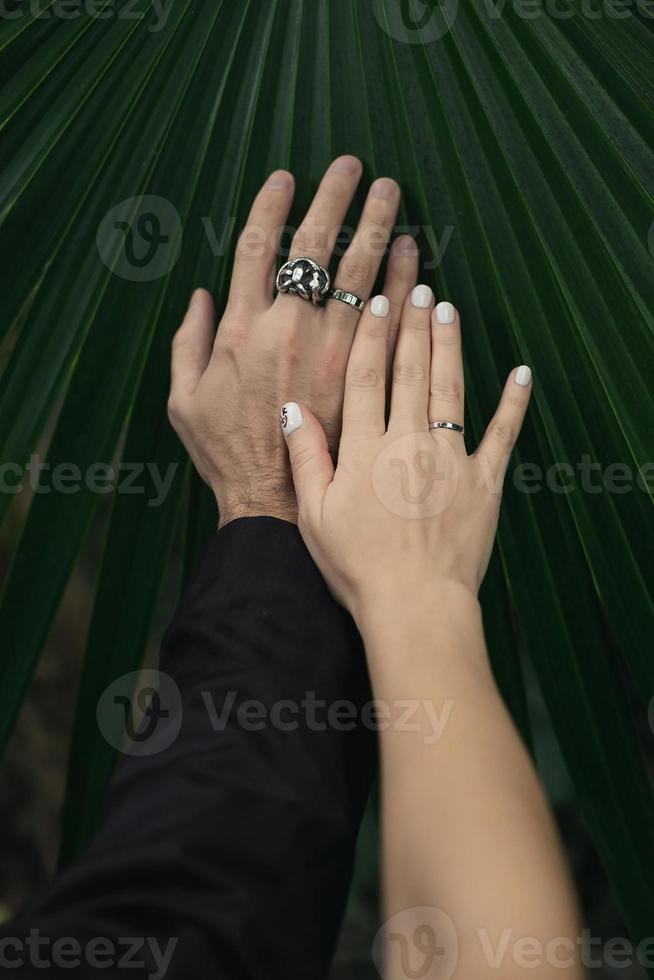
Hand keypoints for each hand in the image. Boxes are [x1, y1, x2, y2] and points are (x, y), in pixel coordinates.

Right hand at [167, 156, 417, 525]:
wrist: (272, 507)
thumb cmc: (225, 455)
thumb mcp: (183, 403)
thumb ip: (186, 344)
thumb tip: (201, 295)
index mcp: (242, 330)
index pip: (258, 248)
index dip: (272, 205)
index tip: (288, 176)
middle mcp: (291, 332)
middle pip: (318, 249)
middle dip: (338, 201)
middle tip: (358, 169)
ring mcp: (334, 357)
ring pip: (364, 280)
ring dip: (381, 235)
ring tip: (397, 204)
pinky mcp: (366, 384)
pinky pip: (393, 334)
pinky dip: (407, 301)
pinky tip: (421, 276)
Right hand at [279, 286, 531, 617]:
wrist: (415, 604)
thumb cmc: (358, 567)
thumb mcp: (314, 516)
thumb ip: (306, 457)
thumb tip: (293, 407)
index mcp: (365, 449)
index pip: (364, 378)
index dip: (369, 335)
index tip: (375, 302)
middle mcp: (408, 441)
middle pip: (410, 371)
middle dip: (413, 324)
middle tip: (417, 285)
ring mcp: (450, 459)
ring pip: (450, 389)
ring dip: (449, 345)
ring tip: (447, 308)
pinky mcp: (484, 482)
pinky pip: (502, 434)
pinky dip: (514, 402)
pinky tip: (522, 372)